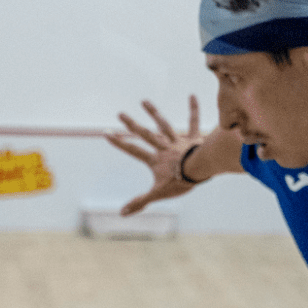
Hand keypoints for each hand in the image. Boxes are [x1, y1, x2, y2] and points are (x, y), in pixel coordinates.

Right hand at [105, 96, 202, 214]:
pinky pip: (194, 122)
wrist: (200, 170)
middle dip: (132, 125)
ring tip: (144, 101)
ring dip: (154, 113)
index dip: (120, 143)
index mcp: (155, 160)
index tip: (106, 133)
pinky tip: (192, 95)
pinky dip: (194, 109)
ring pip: (164, 125)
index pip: (133, 150)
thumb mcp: (158, 193)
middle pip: (146, 134)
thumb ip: (140, 202)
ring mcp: (178, 141)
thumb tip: (121, 213)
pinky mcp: (194, 138)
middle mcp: (164, 147)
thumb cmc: (180, 182)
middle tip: (120, 113)